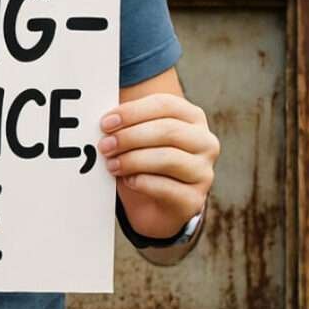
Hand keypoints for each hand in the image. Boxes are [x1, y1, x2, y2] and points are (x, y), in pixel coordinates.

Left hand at [98, 92, 218, 239]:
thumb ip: (126, 122)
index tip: (106, 123)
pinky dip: (141, 182)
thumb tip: (103, 119)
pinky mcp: (194, 199)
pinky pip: (166, 187)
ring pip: (168, 158)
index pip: (165, 104)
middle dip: (130, 137)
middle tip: (104, 145)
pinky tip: (128, 180)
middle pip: (168, 130)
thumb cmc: (144, 160)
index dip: (133, 112)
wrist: (154, 204)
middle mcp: (205, 142)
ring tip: (111, 164)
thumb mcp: (137, 136)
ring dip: (132, 160)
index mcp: (192, 117)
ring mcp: (204, 171)